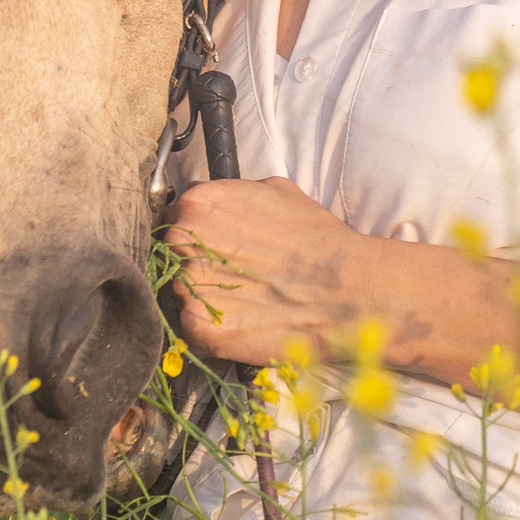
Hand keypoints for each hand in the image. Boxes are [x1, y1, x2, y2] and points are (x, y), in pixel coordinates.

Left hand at [165, 176, 367, 366]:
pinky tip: (244, 321)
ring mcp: (188, 284)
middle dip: (196, 263)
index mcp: (199, 203)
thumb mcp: (275, 191)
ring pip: (180, 291)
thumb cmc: (317, 240)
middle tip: (234, 276)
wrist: (347, 289)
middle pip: (171, 253)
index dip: (196, 234)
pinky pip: (191, 327)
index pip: (176, 217)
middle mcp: (184, 239)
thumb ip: (232, 194)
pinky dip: (212, 328)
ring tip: (246, 300)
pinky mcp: (199, 326)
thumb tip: (214, 200)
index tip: (214, 247)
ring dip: (204, 296)